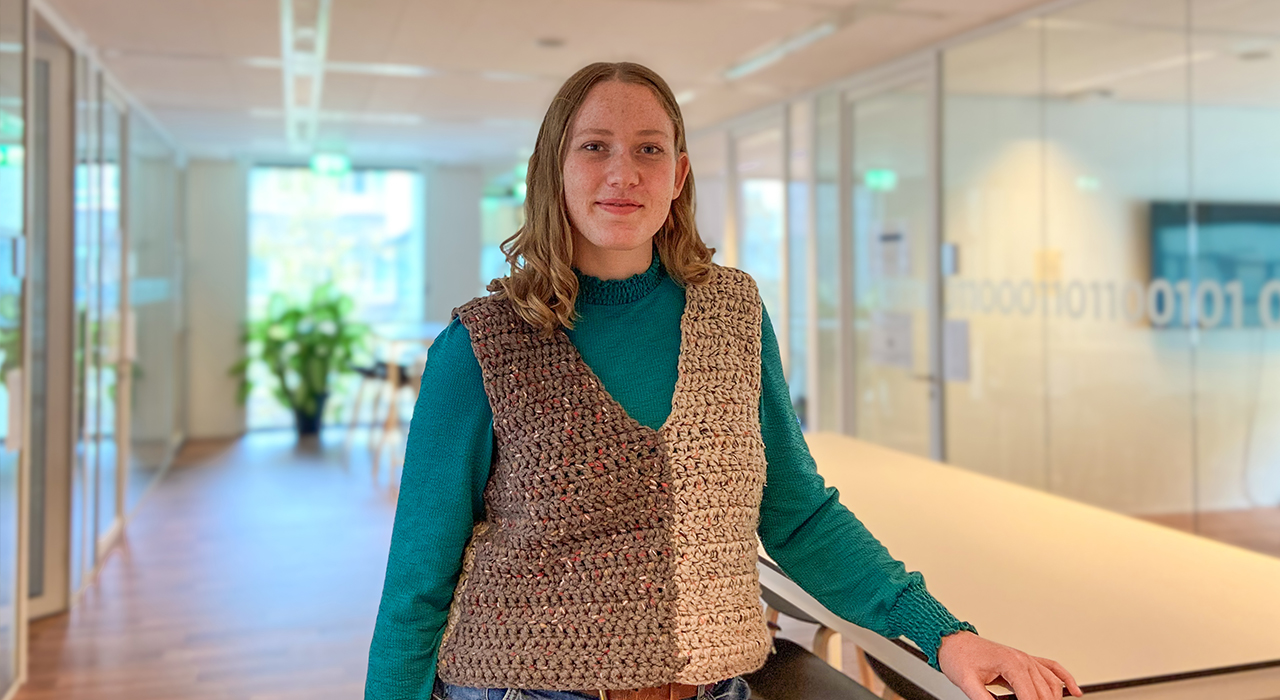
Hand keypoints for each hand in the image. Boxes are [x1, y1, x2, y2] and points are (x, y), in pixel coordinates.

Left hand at [938, 631, 1082, 699]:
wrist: (952, 641)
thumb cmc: (959, 657)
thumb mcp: (967, 683)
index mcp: (1011, 663)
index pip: (1031, 697)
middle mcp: (1023, 659)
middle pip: (1044, 693)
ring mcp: (1026, 658)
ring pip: (1051, 684)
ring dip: (1053, 699)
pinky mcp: (1024, 659)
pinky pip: (1051, 668)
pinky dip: (1065, 679)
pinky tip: (1074, 691)